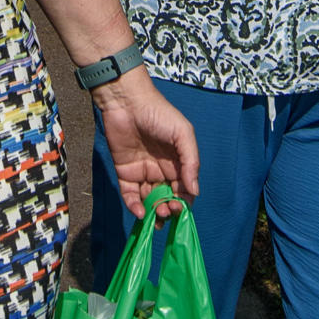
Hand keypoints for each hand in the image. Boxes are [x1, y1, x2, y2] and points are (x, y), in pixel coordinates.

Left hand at [93, 69, 200, 218]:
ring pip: (149, 200)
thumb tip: (194, 191)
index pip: (184, 189)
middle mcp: (161, 170)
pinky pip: (130, 194)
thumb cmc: (159, 114)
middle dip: (168, 209)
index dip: (184, 202)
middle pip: (166, 198)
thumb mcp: (183, 134)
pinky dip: (134, 206)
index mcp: (177, 163)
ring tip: (156, 216)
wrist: (127, 102)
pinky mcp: (124, 172)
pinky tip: (140, 212)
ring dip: (153, 212)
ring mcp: (142, 172)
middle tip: (166, 212)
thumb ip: (191, 163)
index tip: (182, 209)